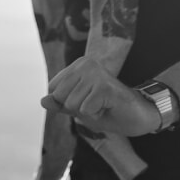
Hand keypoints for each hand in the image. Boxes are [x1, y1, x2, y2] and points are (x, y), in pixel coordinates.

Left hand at [41, 56, 159, 136]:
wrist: (137, 115)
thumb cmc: (107, 110)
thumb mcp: (79, 108)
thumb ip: (60, 104)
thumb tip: (43, 100)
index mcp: (78, 65)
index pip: (53, 90)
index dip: (67, 103)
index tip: (86, 100)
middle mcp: (86, 63)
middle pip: (61, 97)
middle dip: (76, 109)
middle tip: (96, 104)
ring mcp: (96, 73)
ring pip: (72, 105)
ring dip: (87, 113)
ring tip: (103, 106)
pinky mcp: (105, 86)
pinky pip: (85, 110)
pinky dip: (96, 116)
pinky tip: (108, 108)